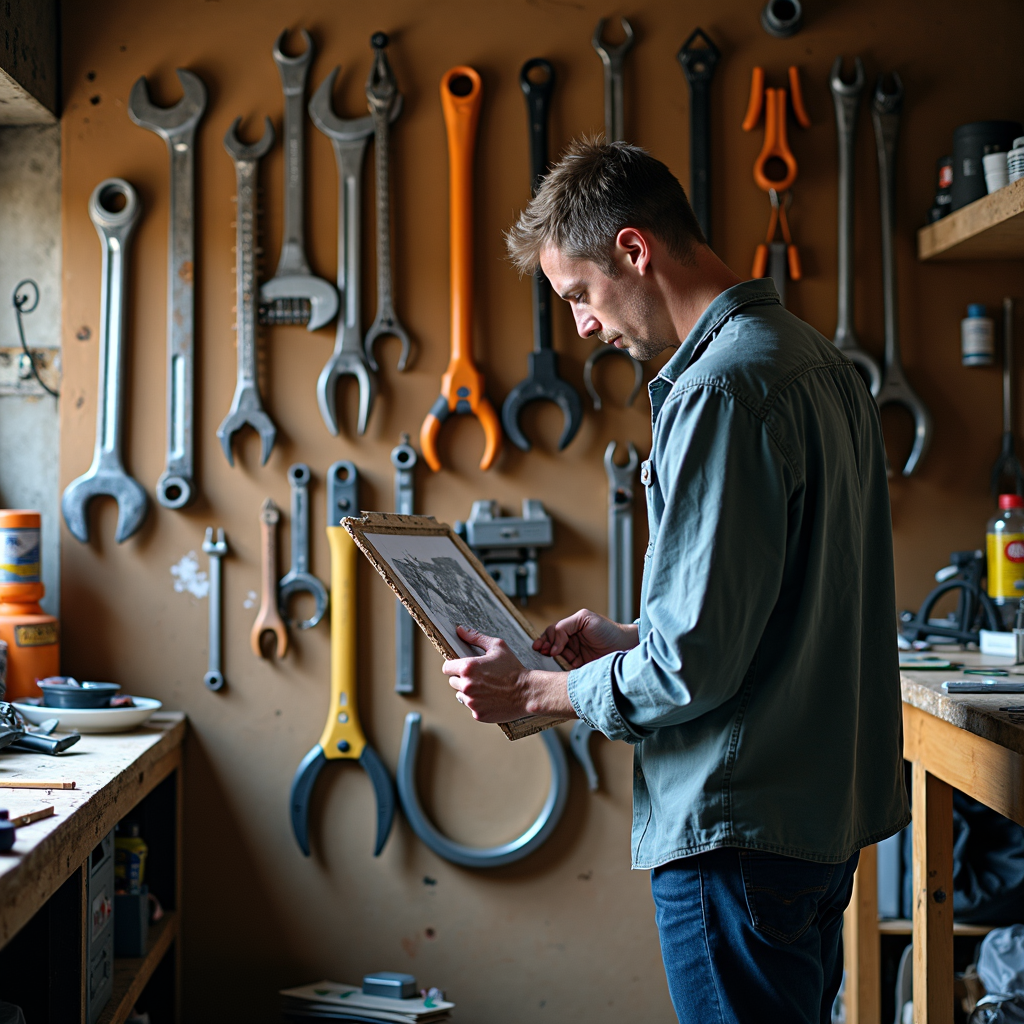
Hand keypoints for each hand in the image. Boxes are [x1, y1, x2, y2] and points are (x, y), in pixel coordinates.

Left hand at [443, 625, 572, 722]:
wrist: (527, 692)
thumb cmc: (513, 668)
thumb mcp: (497, 647)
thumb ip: (476, 638)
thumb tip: (460, 630)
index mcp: (468, 668)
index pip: (446, 667)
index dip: (454, 666)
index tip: (462, 667)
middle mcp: (466, 685)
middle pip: (452, 682)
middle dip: (462, 678)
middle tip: (480, 677)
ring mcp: (471, 701)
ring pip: (461, 695)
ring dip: (469, 692)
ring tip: (486, 688)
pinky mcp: (477, 714)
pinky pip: (471, 707)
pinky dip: (478, 704)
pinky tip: (491, 698)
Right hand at [532, 608, 637, 668]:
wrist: (624, 647)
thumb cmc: (608, 630)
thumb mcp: (584, 619)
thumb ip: (565, 626)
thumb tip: (553, 645)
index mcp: (571, 627)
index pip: (553, 631)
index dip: (548, 639)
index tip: (547, 648)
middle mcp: (571, 639)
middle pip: (551, 643)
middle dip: (546, 647)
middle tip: (543, 652)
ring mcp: (575, 652)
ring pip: (557, 655)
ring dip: (557, 657)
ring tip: (562, 657)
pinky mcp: (579, 665)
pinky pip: (566, 667)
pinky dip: (564, 666)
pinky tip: (570, 664)